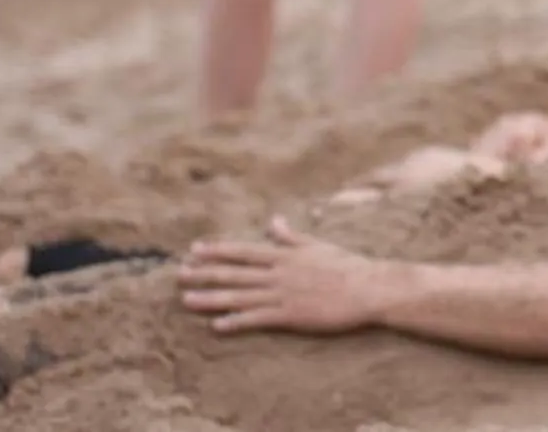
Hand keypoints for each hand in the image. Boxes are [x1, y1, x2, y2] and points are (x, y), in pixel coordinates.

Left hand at [180, 219, 387, 335]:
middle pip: (234, 273)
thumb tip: (275, 220)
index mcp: (285, 255)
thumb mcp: (317, 245)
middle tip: (179, 275)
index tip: (194, 250)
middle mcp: (278, 273)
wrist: (369, 288)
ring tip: (186, 300)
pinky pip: (257, 319)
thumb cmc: (347, 265)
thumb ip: (291, 236)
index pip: (244, 251)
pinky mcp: (290, 315)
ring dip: (211, 298)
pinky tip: (217, 326)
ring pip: (239, 296)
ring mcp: (283, 294)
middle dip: (205, 273)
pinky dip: (236, 322)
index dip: (217, 251)